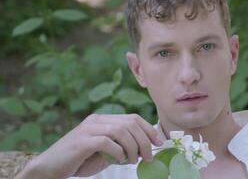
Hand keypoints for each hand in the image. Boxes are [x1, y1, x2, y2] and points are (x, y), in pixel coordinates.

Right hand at [16, 113, 162, 178]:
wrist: (50, 167)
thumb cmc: (79, 160)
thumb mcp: (105, 152)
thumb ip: (121, 147)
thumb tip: (144, 150)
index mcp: (103, 120)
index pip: (133, 118)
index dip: (149, 129)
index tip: (159, 142)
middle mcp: (97, 120)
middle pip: (130, 123)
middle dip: (144, 140)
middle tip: (148, 156)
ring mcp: (88, 129)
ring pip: (121, 131)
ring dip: (133, 147)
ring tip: (133, 160)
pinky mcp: (82, 141)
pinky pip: (107, 142)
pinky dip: (118, 152)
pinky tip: (119, 160)